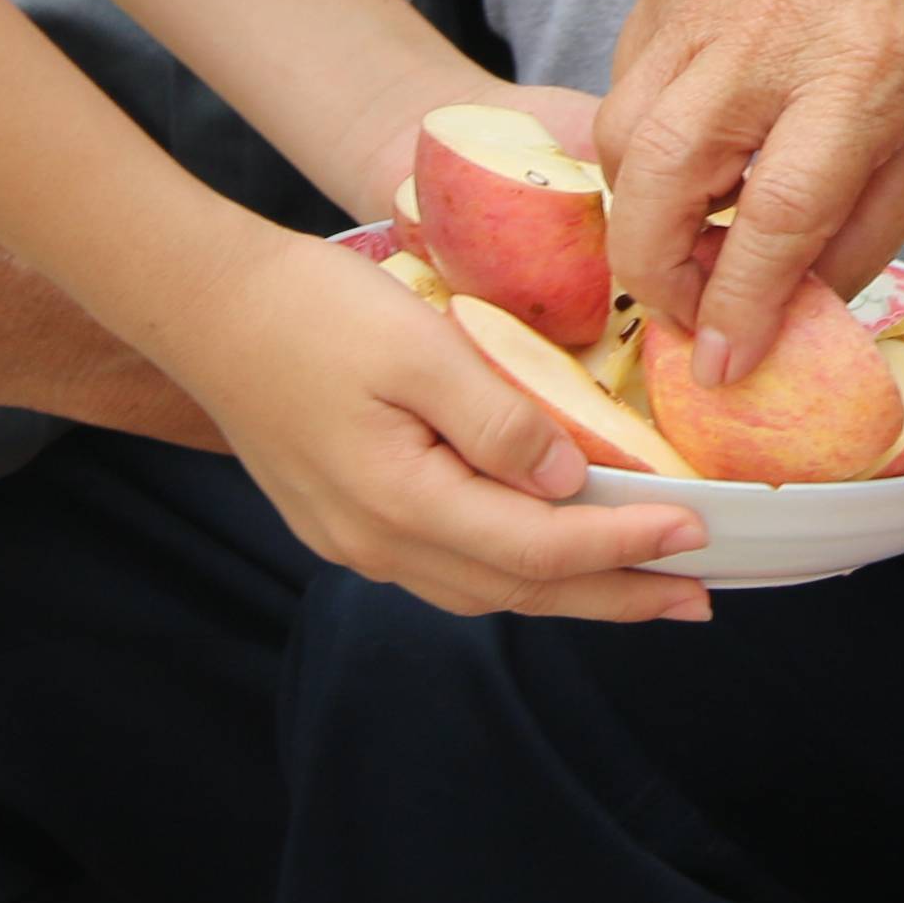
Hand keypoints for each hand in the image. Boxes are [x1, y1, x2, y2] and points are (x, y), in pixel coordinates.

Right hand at [161, 220, 717, 621]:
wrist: (204, 305)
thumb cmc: (309, 309)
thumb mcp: (417, 345)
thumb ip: (499, 419)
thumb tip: (570, 484)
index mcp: (402, 504)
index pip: (542, 545)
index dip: (626, 544)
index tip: (698, 533)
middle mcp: (380, 544)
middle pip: (521, 589)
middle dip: (615, 594)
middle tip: (697, 597)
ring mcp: (357, 541)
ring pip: (485, 588)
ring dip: (569, 589)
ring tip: (639, 583)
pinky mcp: (344, 521)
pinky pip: (450, 567)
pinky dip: (515, 569)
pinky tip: (545, 551)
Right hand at [594, 0, 903, 377]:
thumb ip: (871, 225)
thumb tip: (792, 312)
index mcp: (865, 72)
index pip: (775, 217)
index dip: (739, 306)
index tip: (723, 363)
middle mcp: (771, 28)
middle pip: (663, 176)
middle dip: (654, 269)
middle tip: (688, 305)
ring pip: (624, 131)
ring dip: (647, 203)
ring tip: (707, 223)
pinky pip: (630, 74)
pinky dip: (651, 130)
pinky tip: (710, 135)